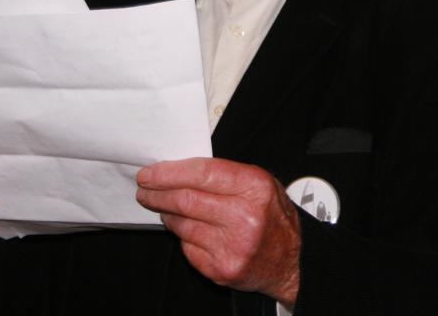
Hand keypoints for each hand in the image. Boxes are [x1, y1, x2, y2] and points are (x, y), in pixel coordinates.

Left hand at [137, 158, 300, 306]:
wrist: (291, 260)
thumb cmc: (272, 217)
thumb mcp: (260, 184)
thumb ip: (226, 175)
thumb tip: (181, 170)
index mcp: (255, 188)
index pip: (202, 174)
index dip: (170, 173)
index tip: (150, 173)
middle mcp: (244, 217)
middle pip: (186, 200)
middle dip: (158, 194)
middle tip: (146, 190)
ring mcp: (232, 246)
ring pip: (182, 225)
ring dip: (167, 214)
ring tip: (166, 208)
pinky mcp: (221, 268)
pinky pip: (187, 247)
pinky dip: (183, 236)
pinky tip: (189, 230)